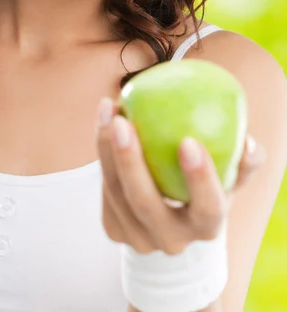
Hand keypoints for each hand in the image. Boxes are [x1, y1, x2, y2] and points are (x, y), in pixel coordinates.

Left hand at [95, 97, 266, 255]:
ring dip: (106, 148)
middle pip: (145, 203)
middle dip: (130, 161)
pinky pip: (104, 189)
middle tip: (123, 121)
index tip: (188, 140)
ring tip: (109, 109)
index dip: (200, 179)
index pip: (208, 208)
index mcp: (206, 227)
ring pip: (116, 193)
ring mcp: (139, 239)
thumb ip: (242, 162)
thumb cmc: (207, 191)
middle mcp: (171, 240)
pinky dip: (102, 152)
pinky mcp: (115, 229)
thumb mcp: (230, 179)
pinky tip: (104, 119)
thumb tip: (247, 142)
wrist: (174, 225)